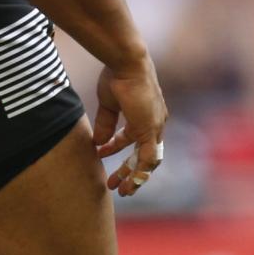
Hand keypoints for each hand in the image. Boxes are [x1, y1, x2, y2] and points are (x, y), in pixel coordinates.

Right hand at [93, 56, 166, 196]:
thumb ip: (106, 124)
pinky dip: (140, 173)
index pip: (136, 139)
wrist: (126, 64)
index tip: (103, 155)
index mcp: (146, 114)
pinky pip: (149, 159)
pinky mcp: (151, 131)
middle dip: (128, 170)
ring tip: (119, 189)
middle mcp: (155, 122)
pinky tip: (128, 183)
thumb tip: (98, 144)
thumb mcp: (109, 105)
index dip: (119, 149)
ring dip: (133, 176)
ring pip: (147, 161)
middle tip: (113, 182)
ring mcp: (155, 127)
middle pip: (143, 153)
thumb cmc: (117, 77)